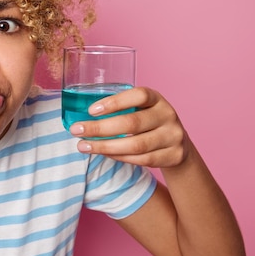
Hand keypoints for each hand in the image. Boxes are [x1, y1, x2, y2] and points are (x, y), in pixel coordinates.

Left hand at [69, 86, 189, 167]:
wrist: (178, 145)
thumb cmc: (148, 122)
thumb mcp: (139, 109)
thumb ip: (119, 109)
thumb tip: (80, 114)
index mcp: (156, 99)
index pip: (139, 95)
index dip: (115, 102)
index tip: (90, 110)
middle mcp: (167, 115)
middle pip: (132, 123)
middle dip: (100, 128)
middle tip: (76, 130)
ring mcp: (173, 136)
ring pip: (136, 145)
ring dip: (105, 147)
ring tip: (83, 146)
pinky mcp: (174, 155)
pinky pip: (141, 160)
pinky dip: (118, 157)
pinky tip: (103, 153)